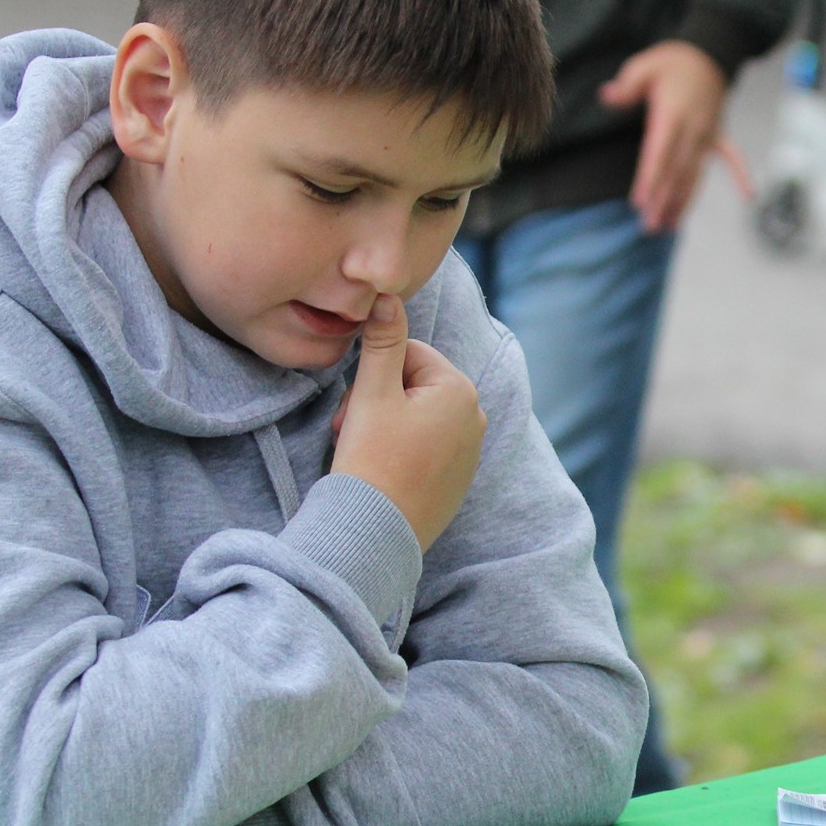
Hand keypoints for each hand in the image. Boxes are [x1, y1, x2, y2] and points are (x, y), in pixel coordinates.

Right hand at [330, 294, 485, 550]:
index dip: (372, 375)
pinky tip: (382, 470)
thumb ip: (382, 341)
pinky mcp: (459, 479)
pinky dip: (401, 451)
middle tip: (349, 430)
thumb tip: (388, 294)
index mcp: (460, 390)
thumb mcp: (372, 393)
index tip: (352, 406)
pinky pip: (427, 448)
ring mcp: (471, 451)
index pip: (408, 355)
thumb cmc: (372, 460)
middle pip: (413, 385)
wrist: (375, 531)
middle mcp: (476, 417)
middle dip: (376, 401)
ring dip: (383, 424)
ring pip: (417, 416)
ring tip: (361, 451)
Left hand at [599, 40, 750, 233]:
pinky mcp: (719, 134)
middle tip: (650, 226)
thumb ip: (627, 85)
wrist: (708, 52)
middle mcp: (693, 129)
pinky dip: (742, 175)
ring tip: (670, 225)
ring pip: (696, 173)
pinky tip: (750, 196)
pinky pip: (733, 157)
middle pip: (676, 171)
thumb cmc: (672, 61)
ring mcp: (709, 134)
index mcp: (672, 114)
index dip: (650, 179)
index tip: (640, 202)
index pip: (659, 153)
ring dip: (684, 201)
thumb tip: (607, 96)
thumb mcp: (643, 65)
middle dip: (663, 200)